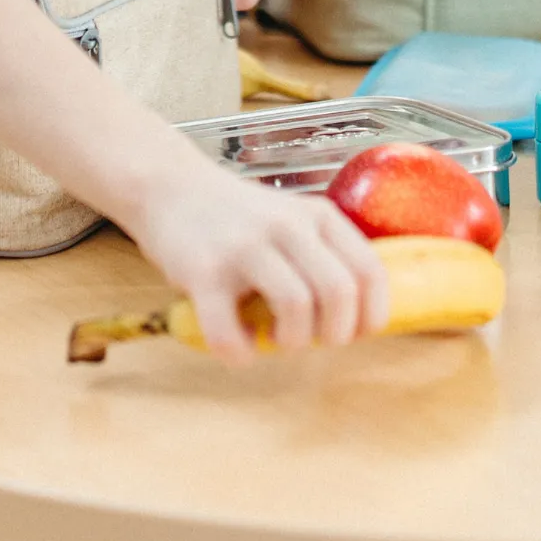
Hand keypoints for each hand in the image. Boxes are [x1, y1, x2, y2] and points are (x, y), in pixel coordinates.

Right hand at [128, 157, 388, 362]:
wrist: (169, 187)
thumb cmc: (237, 216)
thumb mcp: (292, 218)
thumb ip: (323, 255)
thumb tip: (356, 316)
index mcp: (316, 216)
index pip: (368, 271)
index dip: (371, 314)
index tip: (355, 333)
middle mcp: (286, 227)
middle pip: (339, 292)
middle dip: (336, 334)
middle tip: (316, 340)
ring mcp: (244, 248)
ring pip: (296, 308)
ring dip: (293, 340)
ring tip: (277, 338)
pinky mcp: (204, 272)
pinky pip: (230, 333)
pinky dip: (240, 353)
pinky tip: (238, 344)